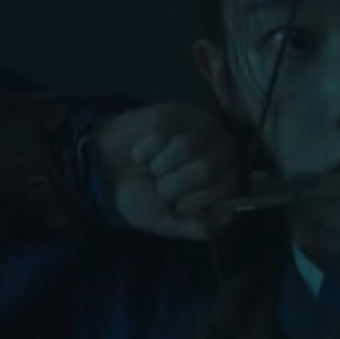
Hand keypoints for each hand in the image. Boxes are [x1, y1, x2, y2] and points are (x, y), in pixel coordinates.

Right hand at [94, 102, 244, 241]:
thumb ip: (198, 228)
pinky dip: (144, 150)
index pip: (226, 190)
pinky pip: (161, 132)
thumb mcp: (170, 223)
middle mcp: (227, 148)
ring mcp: (204, 125)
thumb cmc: (146, 196)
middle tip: (161, 186)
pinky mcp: (177, 110)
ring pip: (184, 148)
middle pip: (205, 168)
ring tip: (154, 168)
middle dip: (171, 187)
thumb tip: (225, 217)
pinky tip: (143, 153)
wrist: (108, 172)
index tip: (178, 207)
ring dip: (158, 166)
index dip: (193, 203)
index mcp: (231, 178)